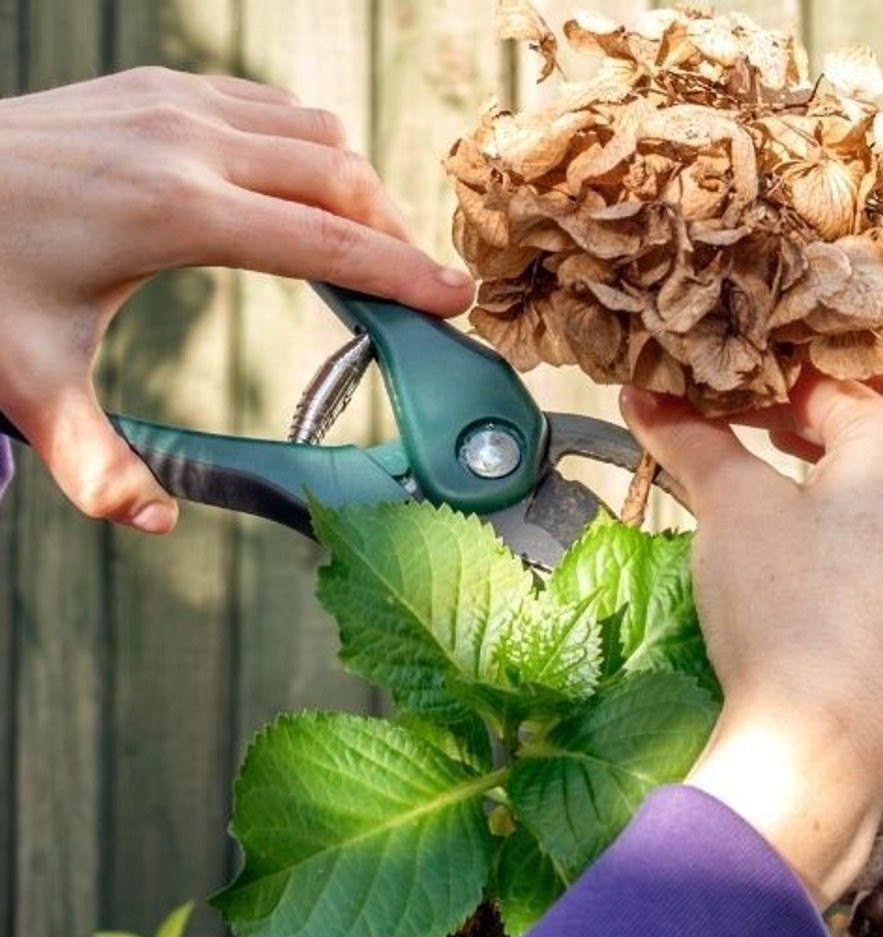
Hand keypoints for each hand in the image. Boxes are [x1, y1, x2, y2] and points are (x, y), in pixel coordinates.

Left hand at [0, 67, 472, 532]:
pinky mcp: (157, 86)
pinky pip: (269, 108)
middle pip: (340, 179)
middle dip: (394, 235)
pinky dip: (306, 151)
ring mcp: (172, 102)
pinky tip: (300, 198)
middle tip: (417, 293)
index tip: (456, 300)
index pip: (327, 244)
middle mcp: (185, 142)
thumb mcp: (27, 379)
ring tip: (366, 250)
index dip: (404, 275)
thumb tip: (153, 520)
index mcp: (175, 212)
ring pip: (314, 133)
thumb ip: (93, 462)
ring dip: (355, 190)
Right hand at [621, 373, 882, 906]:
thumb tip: (642, 394)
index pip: (830, 385)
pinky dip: (865, 504)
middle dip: (832, 401)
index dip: (767, 381)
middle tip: (768, 407)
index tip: (716, 387)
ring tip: (783, 455)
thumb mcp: (730, 507)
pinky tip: (813, 529)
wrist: (824, 737)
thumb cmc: (784, 606)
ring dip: (850, 450)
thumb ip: (691, 439)